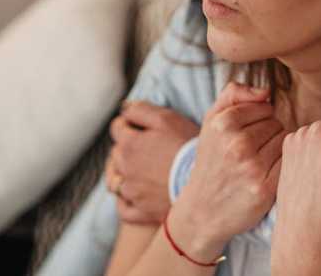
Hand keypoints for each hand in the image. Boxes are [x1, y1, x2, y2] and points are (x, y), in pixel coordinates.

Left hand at [105, 101, 198, 223]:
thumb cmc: (186, 146)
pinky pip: (123, 208)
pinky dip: (125, 201)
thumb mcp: (166, 119)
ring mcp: (131, 193)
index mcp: (128, 144)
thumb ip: (140, 110)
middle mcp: (124, 168)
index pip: (117, 128)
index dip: (130, 123)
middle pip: (115, 153)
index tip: (144, 126)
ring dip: (122, 173)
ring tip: (138, 171)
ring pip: (115, 181)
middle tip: (147, 147)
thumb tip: (123, 108)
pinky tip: (134, 195)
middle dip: (126, 147)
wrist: (205, 183)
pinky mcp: (141, 212)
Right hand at [166, 82, 285, 262]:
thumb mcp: (211, 121)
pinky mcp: (264, 189)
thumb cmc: (212, 159)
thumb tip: (266, 92)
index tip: (245, 132)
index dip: (258, 118)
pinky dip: (281, 167)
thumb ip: (233, 94)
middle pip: (276, 123)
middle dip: (267, 134)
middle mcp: (237, 145)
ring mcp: (251, 168)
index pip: (264, 106)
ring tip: (257, 162)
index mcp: (222, 124)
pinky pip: (288, 163)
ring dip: (275, 150)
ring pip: (284, 142)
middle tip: (250, 151)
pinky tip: (266, 174)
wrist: (202, 209)